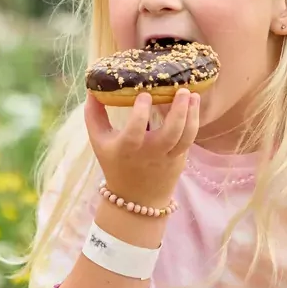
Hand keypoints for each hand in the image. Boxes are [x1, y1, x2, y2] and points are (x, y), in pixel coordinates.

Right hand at [84, 89, 198, 207]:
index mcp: (127, 149)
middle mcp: (150, 154)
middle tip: (182, 90)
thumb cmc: (114, 163)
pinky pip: (189, 139)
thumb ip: (94, 115)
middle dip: (178, 111)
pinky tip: (193, 104)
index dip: (141, 113)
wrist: (135, 198)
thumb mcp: (98, 141)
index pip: (135, 131)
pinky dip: (193, 121)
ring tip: (193, 95)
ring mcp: (168, 157)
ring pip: (186, 137)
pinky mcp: (180, 159)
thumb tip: (93, 89)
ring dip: (192, 115)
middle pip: (170, 134)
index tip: (145, 94)